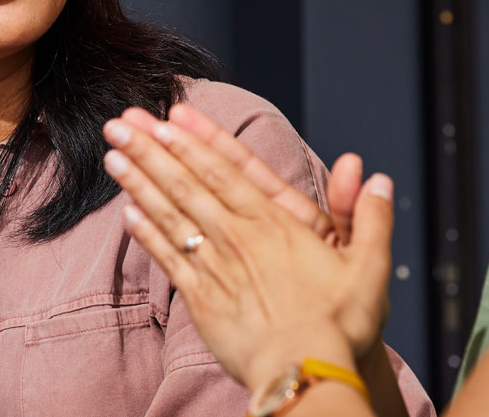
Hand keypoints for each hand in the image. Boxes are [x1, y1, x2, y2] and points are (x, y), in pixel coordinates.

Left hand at [100, 104, 396, 393]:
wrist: (305, 372)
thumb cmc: (339, 324)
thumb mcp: (369, 266)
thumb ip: (369, 218)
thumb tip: (376, 179)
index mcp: (275, 224)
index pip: (226, 171)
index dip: (194, 141)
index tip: (166, 117)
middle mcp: (239, 238)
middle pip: (187, 184)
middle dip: (151, 149)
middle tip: (119, 121)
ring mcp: (216, 267)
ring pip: (170, 215)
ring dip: (138, 183)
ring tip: (112, 155)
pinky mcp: (201, 299)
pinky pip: (168, 259)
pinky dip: (146, 235)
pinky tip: (127, 214)